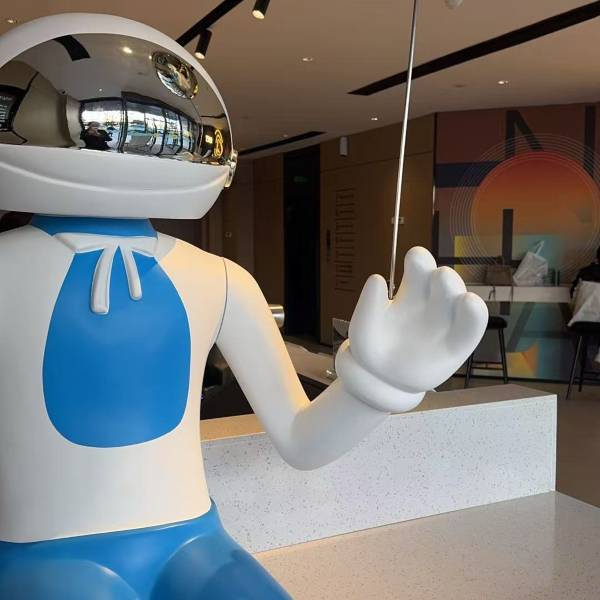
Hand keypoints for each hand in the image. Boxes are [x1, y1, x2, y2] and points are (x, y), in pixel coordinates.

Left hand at [336, 247, 487, 411]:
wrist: (382, 381)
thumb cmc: (374, 349)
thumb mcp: (362, 330)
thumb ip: (367, 306)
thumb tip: (376, 278)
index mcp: (410, 290)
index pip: (420, 264)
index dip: (420, 258)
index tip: (415, 258)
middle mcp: (431, 300)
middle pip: (444, 279)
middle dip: (444, 276)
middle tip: (439, 278)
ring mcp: (446, 320)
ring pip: (461, 297)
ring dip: (461, 293)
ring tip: (460, 298)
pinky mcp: (458, 343)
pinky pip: (473, 326)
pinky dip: (475, 315)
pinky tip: (470, 305)